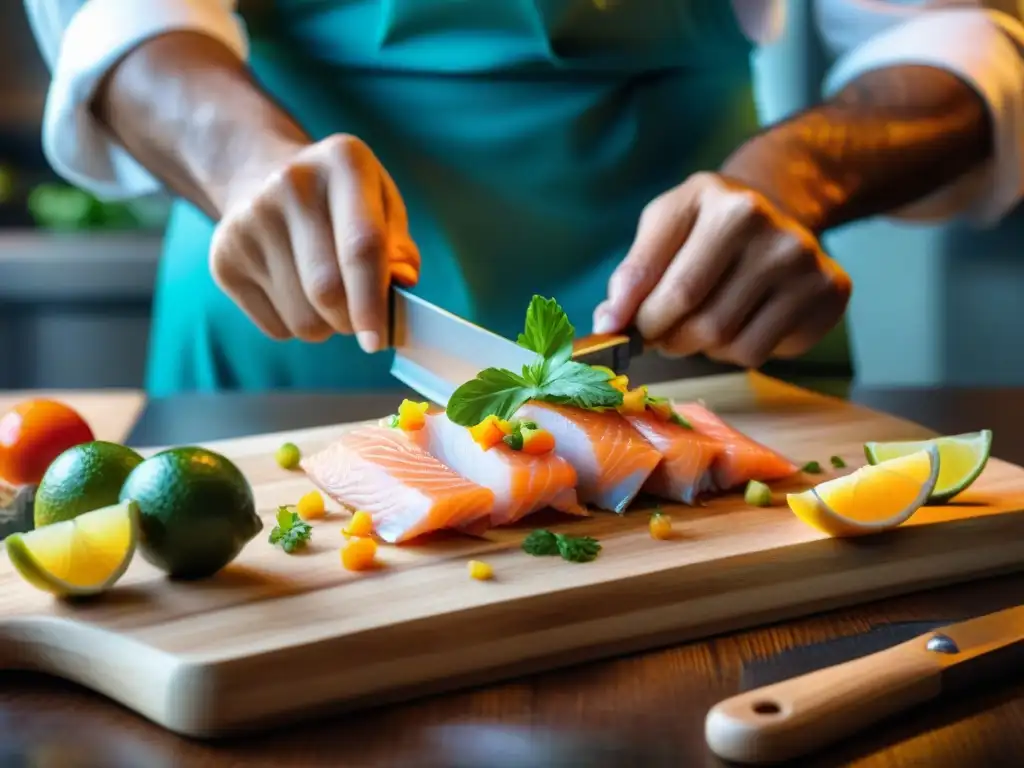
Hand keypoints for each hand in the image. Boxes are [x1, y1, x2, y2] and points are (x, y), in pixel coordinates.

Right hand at [209, 134, 419, 351]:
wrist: (262, 175)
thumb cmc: (340, 202)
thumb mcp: (382, 204)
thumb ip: (399, 248)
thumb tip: (400, 286)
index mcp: (343, 163)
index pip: (361, 247)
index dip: (372, 301)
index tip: (378, 341)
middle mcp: (291, 185)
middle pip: (326, 291)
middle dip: (351, 320)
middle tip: (361, 319)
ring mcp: (249, 222)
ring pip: (302, 319)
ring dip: (325, 326)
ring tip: (326, 297)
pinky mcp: (223, 259)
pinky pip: (276, 327)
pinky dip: (295, 326)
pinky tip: (294, 290)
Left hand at [592, 173, 850, 367]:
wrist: (777, 208)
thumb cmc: (706, 225)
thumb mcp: (665, 225)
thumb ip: (634, 272)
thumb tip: (608, 324)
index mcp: (724, 205)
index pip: (668, 287)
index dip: (634, 319)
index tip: (613, 332)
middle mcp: (772, 230)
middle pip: (699, 322)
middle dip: (666, 338)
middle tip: (659, 332)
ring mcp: (805, 263)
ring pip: (729, 345)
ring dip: (701, 347)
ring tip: (700, 321)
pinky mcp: (828, 293)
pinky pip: (761, 354)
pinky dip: (735, 351)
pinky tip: (739, 321)